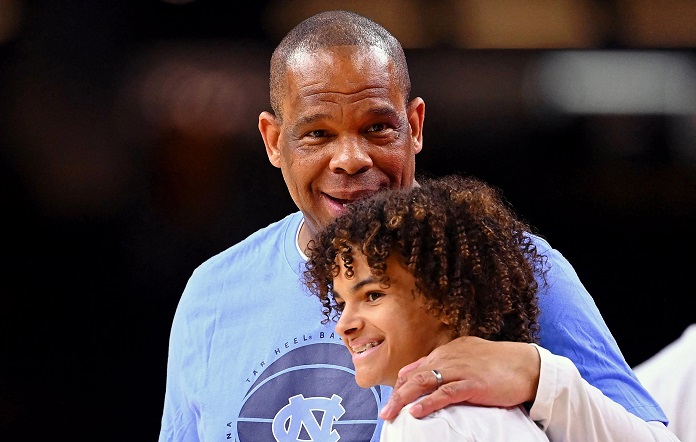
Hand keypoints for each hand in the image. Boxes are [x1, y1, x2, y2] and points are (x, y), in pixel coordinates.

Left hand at [379, 336, 540, 419]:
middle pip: (415, 376)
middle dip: (396, 394)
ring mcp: (460, 369)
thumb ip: (448, 363)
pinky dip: (428, 402)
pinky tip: (416, 411)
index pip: (416, 368)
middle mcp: (449, 357)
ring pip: (424, 382)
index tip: (392, 400)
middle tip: (384, 412)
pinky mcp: (472, 383)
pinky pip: (445, 393)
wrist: (527, 365)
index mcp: (448, 352)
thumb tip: (426, 371)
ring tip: (391, 413)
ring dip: (404, 399)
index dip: (401, 385)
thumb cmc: (500, 364)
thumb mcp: (469, 357)